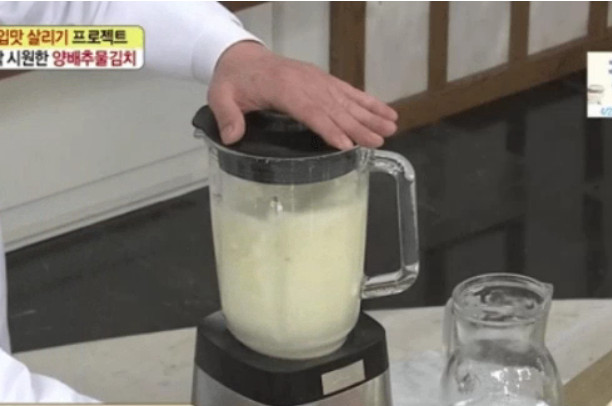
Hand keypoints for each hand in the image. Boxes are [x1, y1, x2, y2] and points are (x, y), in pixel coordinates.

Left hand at [208, 41, 397, 150]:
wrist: (240, 56)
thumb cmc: (233, 80)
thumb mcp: (221, 97)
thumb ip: (227, 116)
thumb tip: (232, 137)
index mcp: (282, 87)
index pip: (309, 110)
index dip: (328, 127)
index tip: (346, 144)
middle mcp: (305, 81)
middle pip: (334, 107)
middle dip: (358, 125)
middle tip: (378, 141)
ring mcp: (316, 79)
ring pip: (346, 99)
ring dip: (370, 114)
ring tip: (391, 128)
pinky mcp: (322, 79)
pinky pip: (348, 91)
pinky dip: (368, 101)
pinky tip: (385, 112)